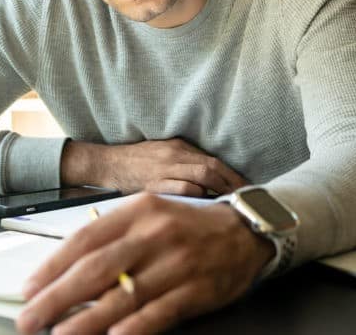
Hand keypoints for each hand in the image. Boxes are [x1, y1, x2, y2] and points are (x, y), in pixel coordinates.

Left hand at [16, 194, 274, 334]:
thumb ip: (113, 234)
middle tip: (30, 318)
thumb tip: (66, 266)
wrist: (246, 230)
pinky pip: (159, 312)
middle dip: (56, 297)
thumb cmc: (189, 225)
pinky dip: (133, 327)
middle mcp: (155, 234)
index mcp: (139, 210)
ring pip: (122, 295)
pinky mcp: (196, 289)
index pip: (85, 239)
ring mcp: (177, 263)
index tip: (29, 288)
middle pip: (96, 269)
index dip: (52, 266)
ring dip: (85, 321)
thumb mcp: (150, 213)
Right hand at [62, 138, 248, 195]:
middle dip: (232, 183)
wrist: (107, 164)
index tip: (248, 188)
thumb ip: (186, 162)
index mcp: (179, 147)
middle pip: (212, 167)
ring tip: (231, 205)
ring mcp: (164, 169)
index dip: (233, 175)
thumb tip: (213, 176)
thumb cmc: (137, 161)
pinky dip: (197, 197)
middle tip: (245, 198)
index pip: (214, 160)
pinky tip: (206, 208)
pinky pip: (180, 189)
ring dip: (218, 191)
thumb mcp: (164, 154)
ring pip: (200, 177)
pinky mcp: (153, 184)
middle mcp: (174, 156)